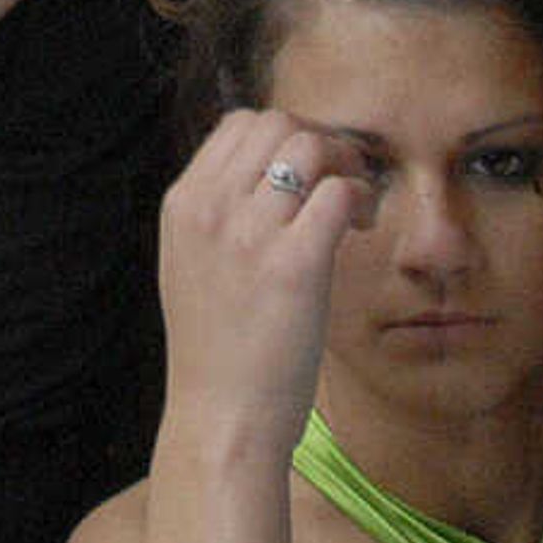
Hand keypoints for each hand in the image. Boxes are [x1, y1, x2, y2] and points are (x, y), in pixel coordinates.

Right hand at [157, 110, 367, 442]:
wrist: (220, 418)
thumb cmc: (215, 350)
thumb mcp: (190, 265)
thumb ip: (215, 215)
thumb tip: (262, 172)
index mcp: (182, 204)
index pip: (238, 125)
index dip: (283, 139)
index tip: (305, 177)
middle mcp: (210, 209)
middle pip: (277, 124)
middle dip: (319, 144)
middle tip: (338, 185)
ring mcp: (250, 234)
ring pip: (310, 147)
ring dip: (344, 166)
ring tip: (354, 208)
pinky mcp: (294, 264)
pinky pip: (338, 193)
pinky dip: (358, 199)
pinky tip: (360, 228)